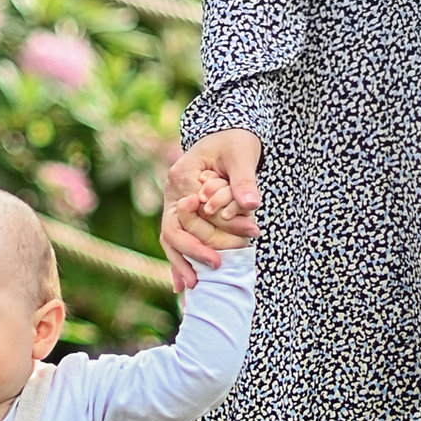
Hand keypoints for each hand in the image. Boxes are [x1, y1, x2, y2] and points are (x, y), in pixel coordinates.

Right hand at [161, 131, 262, 284]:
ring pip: (170, 236)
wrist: (228, 134)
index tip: (234, 248)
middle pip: (174, 229)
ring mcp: (173, 201)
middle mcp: (172, 190)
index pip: (194, 213)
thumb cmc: (235, 141)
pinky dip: (180, 258)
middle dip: (194, 252)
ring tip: (191, 287)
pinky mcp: (180, 210)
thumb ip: (244, 180)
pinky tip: (182, 283)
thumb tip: (250, 204)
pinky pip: (176, 237)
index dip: (215, 231)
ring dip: (180, 262)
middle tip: (217, 267)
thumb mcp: (243, 155)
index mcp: (183, 174)